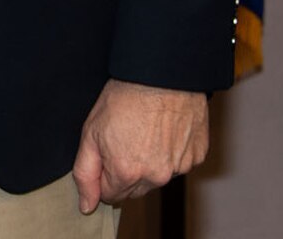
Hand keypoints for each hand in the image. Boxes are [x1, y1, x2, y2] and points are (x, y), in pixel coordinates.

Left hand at [71, 79, 209, 211]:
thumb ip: (85, 174)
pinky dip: (170, 153)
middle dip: (124, 172)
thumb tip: (86, 206)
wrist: (162, 75)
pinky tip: (163, 131)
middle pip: (134, 190)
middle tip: (122, 140)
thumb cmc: (124, 98)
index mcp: (127, 172)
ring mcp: (180, 167)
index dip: (103, 176)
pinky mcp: (197, 155)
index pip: (110, 196)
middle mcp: (156, 176)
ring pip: (157, 178)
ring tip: (143, 132)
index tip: (104, 153)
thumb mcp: (90, 132)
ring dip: (148, 164)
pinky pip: (178, 164)